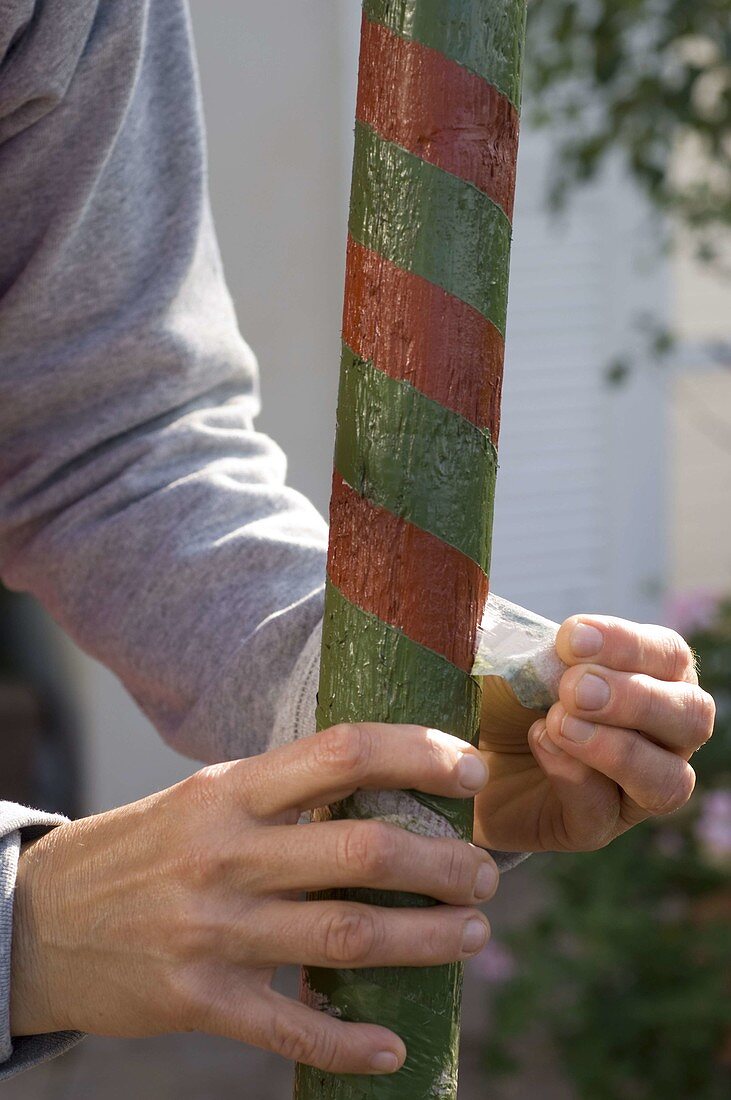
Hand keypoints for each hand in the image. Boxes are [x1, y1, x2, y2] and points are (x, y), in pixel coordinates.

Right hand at [11, 723, 495, 1075]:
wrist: (40, 920)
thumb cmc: (143, 848)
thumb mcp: (206, 798)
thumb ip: (283, 795)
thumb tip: (383, 789)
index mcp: (231, 790)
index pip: (343, 753)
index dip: (418, 755)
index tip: (471, 771)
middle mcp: (225, 854)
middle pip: (361, 850)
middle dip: (442, 865)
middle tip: (486, 875)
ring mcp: (211, 929)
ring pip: (343, 935)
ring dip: (423, 940)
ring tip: (472, 936)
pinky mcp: (196, 999)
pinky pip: (288, 1027)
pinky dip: (348, 1042)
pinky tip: (394, 1045)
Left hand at [474, 616, 714, 851]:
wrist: (455, 751)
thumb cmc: (503, 694)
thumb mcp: (521, 661)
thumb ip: (549, 650)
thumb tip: (567, 642)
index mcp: (652, 678)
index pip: (669, 656)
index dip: (628, 645)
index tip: (572, 638)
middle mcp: (661, 738)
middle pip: (692, 717)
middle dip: (634, 698)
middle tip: (574, 688)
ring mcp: (633, 790)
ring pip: (668, 780)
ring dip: (617, 749)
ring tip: (559, 722)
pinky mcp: (593, 828)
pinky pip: (602, 811)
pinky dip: (572, 776)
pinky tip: (539, 744)